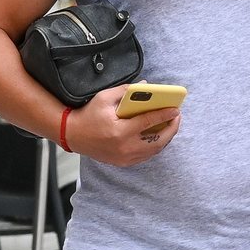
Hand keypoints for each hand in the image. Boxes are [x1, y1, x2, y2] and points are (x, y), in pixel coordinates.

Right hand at [64, 86, 181, 165]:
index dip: (164, 115)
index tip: (176, 109)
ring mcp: (124, 158)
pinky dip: (155, 146)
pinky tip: (159, 135)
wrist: (72, 134)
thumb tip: (147, 87)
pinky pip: (146, 156)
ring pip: (153, 150)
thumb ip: (127, 91)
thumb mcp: (104, 97)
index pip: (149, 122)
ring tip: (170, 125)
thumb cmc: (88, 114)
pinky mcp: (123, 162)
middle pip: (157, 141)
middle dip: (171, 129)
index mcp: (120, 131)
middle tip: (176, 117)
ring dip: (165, 138)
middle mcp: (124, 147)